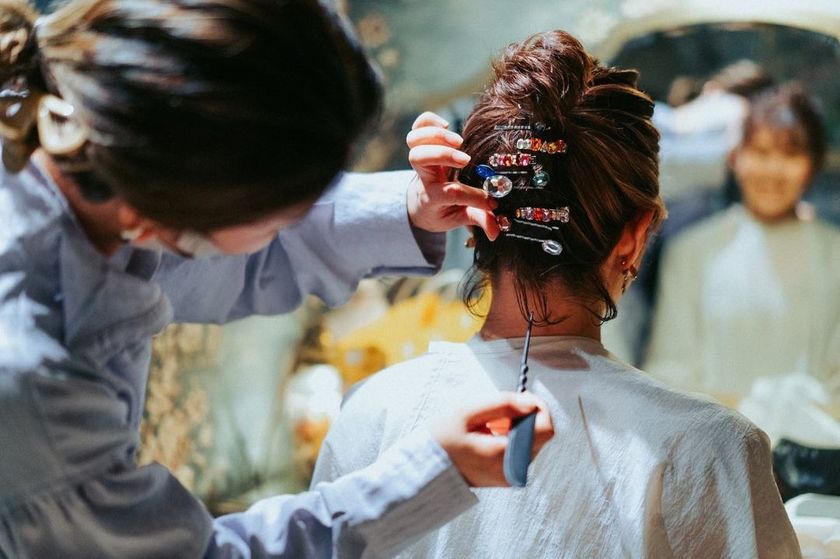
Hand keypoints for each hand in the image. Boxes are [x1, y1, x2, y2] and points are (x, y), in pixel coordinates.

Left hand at [405, 112, 500, 240]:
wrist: (421, 203)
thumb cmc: (443, 210)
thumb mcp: (459, 219)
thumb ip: (478, 221)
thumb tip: (497, 231)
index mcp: (432, 196)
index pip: (451, 193)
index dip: (474, 197)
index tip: (492, 202)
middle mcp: (424, 175)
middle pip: (418, 158)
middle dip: (442, 154)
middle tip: (465, 160)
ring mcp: (421, 159)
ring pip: (414, 140)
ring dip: (436, 136)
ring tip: (459, 142)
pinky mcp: (422, 144)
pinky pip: (418, 125)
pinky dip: (430, 121)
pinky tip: (447, 126)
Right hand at [428, 391, 553, 486]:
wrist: (425, 469)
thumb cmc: (441, 440)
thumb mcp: (467, 412)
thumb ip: (502, 403)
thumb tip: (530, 402)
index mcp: (505, 454)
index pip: (546, 428)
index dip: (539, 407)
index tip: (521, 397)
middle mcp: (514, 469)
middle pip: (540, 434)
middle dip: (524, 416)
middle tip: (496, 411)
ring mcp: (511, 476)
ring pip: (531, 442)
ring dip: (516, 427)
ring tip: (488, 424)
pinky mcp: (507, 477)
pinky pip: (520, 452)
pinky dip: (511, 438)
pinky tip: (489, 434)